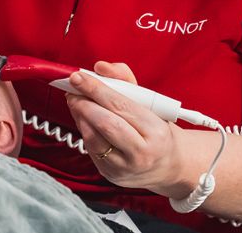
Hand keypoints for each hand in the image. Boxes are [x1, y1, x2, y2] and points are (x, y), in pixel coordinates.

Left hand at [65, 61, 187, 195]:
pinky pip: (91, 149)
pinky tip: (84, 119)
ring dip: (79, 116)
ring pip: (93, 138)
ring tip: (76, 102)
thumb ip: (125, 80)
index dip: (95, 89)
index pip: (120, 106)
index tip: (78, 76)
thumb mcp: (150, 103)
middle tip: (73, 89)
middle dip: (83, 103)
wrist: (168, 165)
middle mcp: (142, 153)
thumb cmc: (157, 130)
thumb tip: (100, 67)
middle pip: (105, 123)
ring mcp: (125, 168)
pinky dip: (84, 130)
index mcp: (156, 132)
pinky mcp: (110, 175)